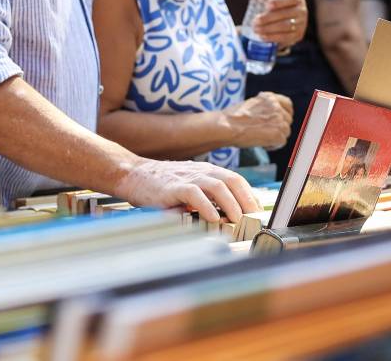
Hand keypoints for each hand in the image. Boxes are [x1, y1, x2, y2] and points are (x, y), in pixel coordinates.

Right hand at [112, 157, 258, 222]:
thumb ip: (205, 197)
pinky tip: (212, 218)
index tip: (258, 213)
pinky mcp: (173, 187)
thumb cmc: (160, 185)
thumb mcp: (188, 186)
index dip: (250, 196)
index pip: (236, 180)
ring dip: (231, 204)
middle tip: (254, 219)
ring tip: (237, 220)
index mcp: (206, 171)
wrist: (132, 174)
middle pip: (232, 181)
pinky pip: (195, 195)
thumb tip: (226, 216)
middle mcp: (200, 172)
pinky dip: (206, 207)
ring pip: (218, 186)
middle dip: (246, 200)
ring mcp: (187, 178)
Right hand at [223, 92, 293, 149]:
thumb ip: (264, 107)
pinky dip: (273, 145)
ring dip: (276, 137)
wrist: (226, 126)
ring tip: (262, 139)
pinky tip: (262, 144)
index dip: (285, 113)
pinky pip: (281, 142)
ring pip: (286, 132)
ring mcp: (279, 120)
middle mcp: (276, 107)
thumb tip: (269, 117)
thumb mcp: (250, 104)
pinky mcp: (278, 134)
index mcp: (269, 98)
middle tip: (267, 133)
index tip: (281, 119)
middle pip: (288, 120)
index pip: (287, 104)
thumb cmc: (232, 118)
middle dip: (280, 127)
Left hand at [242, 0, 307, 46]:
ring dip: (269, 28)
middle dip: (268, 18)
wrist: (289, 19)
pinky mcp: (297, 35)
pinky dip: (273, 37)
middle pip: (285, 14)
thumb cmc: (278, 5)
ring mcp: (301, 24)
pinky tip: (262, 36)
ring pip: (285, 26)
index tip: (267, 5)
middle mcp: (301, 10)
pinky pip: (285, 37)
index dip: (279, 1)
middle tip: (255, 21)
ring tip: (256, 29)